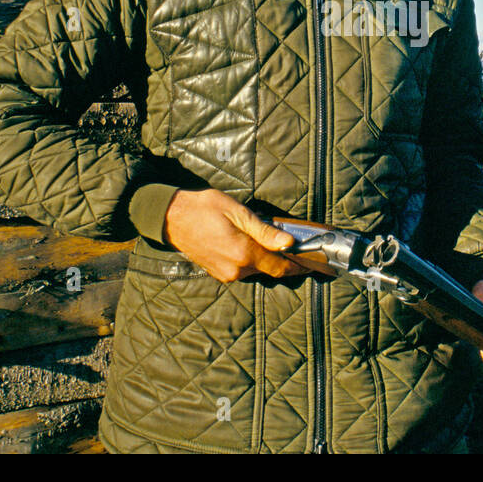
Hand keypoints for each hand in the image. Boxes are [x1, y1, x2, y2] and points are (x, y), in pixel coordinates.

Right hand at [162, 188, 308, 282]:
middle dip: (281, 258)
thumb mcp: (238, 213)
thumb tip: (288, 243)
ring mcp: (225, 273)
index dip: (297, 266)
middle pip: (269, 268)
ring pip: (255, 269)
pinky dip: (250, 259)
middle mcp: (236, 269)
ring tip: (264, 239)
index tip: (310, 263)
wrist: (171, 217)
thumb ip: (264, 231)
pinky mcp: (217, 272)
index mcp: (244, 253)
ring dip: (263, 258)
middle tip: (289, 243)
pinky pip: (241, 269)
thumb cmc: (204, 208)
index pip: (279, 267)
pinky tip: (248, 243)